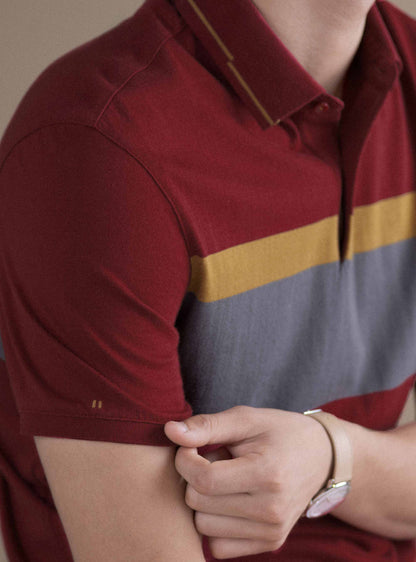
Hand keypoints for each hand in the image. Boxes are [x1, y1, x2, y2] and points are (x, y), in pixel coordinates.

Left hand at [164, 406, 331, 559]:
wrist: (321, 457)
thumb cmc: (279, 432)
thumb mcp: (247, 418)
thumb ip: (207, 425)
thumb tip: (170, 431)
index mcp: (267, 473)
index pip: (204, 480)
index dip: (184, 460)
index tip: (190, 446)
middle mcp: (271, 510)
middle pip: (199, 504)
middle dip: (193, 478)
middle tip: (211, 459)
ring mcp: (272, 532)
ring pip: (203, 527)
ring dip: (203, 502)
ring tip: (224, 479)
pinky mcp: (270, 544)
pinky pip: (218, 548)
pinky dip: (214, 525)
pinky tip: (227, 501)